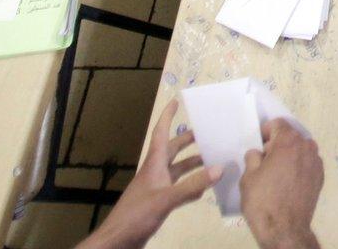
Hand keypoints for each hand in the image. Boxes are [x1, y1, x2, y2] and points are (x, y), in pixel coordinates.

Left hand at [77, 99, 215, 248]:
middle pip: (171, 150)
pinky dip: (191, 185)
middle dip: (187, 140)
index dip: (167, 117)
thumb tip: (219, 168)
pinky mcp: (158, 203)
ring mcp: (156, 188)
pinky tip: (203, 188)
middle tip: (207, 132)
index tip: (175, 102)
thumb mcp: (166, 198)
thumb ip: (192, 185)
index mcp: (154, 165)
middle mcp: (155, 173)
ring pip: (176, 169)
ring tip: (212, 158)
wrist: (118, 240)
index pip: (160, 134)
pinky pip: (178, 188)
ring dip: (192, 163)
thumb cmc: (137, 214)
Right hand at [240, 118, 324, 248]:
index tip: (259, 145)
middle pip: (290, 137)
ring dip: (289, 155)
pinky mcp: (320, 178)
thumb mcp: (249, 176)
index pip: (278, 124)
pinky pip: (307, 164)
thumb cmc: (263, 200)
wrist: (284, 229)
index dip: (266, 132)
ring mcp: (317, 163)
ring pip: (300, 150)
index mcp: (289, 142)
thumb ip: (253, 157)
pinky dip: (298, 167)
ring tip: (276, 173)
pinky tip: (288, 183)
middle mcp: (307, 148)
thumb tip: (258, 153)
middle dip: (277, 144)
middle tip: (264, 161)